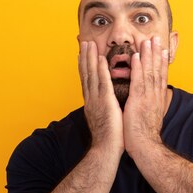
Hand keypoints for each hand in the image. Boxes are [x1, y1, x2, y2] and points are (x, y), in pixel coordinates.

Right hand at [78, 41, 123, 155]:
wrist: (106, 150)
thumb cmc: (109, 139)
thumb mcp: (104, 119)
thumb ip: (104, 108)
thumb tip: (106, 103)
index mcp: (92, 103)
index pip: (87, 81)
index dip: (85, 66)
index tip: (83, 54)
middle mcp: (91, 99)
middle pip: (86, 74)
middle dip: (85, 57)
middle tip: (83, 42)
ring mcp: (96, 100)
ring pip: (92, 75)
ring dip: (90, 58)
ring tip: (89, 44)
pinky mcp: (105, 102)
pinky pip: (103, 83)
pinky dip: (101, 70)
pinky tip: (100, 59)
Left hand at [123, 36, 169, 157]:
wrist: (146, 147)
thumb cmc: (145, 136)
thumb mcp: (151, 117)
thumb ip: (151, 106)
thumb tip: (150, 102)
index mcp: (157, 99)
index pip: (161, 77)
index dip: (161, 62)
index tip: (161, 49)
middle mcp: (155, 96)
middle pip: (157, 70)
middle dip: (156, 53)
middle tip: (156, 37)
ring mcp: (148, 97)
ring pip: (149, 72)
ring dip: (148, 55)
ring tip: (147, 40)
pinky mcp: (139, 101)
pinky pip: (138, 81)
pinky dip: (138, 68)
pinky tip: (136, 56)